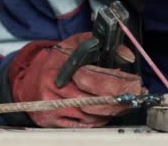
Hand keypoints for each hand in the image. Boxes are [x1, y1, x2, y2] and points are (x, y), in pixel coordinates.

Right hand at [10, 32, 145, 127]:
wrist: (31, 81)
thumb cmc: (57, 61)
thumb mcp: (75, 44)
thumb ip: (99, 43)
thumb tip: (126, 55)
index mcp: (61, 68)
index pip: (96, 79)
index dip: (119, 83)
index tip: (135, 82)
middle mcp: (56, 91)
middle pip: (97, 102)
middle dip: (122, 99)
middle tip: (137, 93)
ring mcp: (54, 109)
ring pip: (94, 116)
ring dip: (114, 109)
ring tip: (126, 100)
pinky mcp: (55, 122)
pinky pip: (86, 124)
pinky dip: (101, 118)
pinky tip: (110, 109)